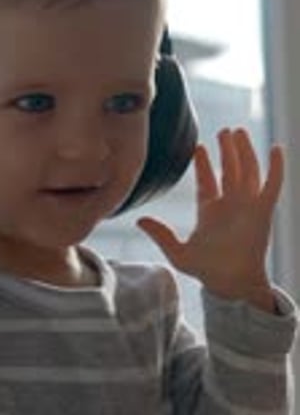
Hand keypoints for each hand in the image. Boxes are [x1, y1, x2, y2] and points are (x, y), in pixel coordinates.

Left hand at [137, 128, 283, 311]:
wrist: (231, 284)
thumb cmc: (207, 271)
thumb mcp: (178, 252)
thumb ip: (161, 235)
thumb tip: (138, 220)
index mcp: (210, 211)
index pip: (206, 181)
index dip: (203, 164)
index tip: (199, 147)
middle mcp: (230, 205)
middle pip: (229, 170)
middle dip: (227, 151)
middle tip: (223, 130)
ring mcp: (247, 206)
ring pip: (248, 171)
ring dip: (245, 152)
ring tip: (238, 132)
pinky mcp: (264, 211)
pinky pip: (272, 185)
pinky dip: (275, 167)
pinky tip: (275, 149)